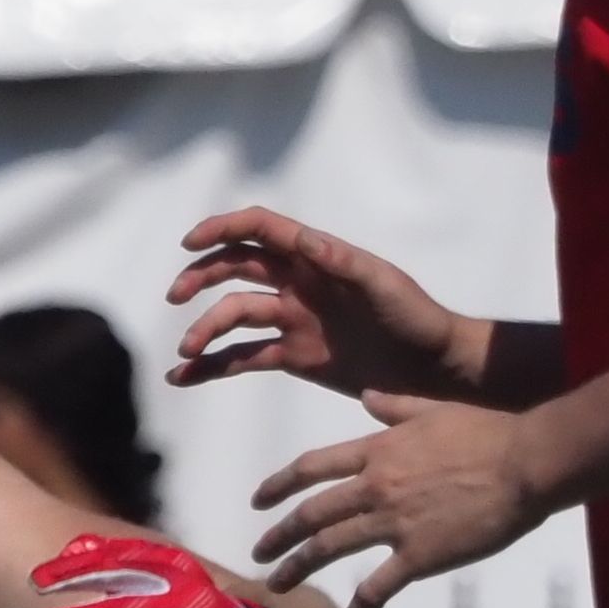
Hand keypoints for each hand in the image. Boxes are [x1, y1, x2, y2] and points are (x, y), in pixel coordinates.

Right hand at [168, 206, 472, 397]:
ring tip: (185, 352)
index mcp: (318, 260)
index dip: (224, 230)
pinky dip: (211, 367)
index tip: (190, 244)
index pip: (263, 231)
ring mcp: (292, 321)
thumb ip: (345, 263)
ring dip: (204, 330)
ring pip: (234, 317)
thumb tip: (305, 241)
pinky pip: (242, 358)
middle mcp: (299, 285)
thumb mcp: (385, 287)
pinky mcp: (292, 357)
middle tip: (176, 296)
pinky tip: (183, 377)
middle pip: (237, 269)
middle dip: (202, 277)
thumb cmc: (417, 319)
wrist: (431, 369)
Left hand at [251, 392, 544, 607]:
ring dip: (296, 569)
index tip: (259, 500)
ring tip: (277, 585)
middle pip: (311, 514)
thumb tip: (366, 396)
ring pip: (328, 548)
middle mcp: (376, 486)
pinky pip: (374, 593)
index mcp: (378, 451)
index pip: (312, 467)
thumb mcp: (436, 410)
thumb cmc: (491, 433)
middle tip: (259, 553)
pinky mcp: (417, 557)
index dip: (279, 485)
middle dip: (279, 536)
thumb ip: (395, 407)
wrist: (529, 462)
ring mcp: (393, 523)